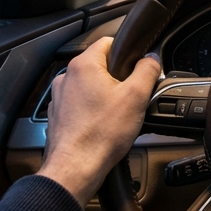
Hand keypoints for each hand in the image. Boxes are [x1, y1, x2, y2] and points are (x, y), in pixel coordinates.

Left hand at [37, 37, 160, 202]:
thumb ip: (147, 70)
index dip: (128, 53)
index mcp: (83, 65)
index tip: (138, 68)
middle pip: (100, 66)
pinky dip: (92, 111)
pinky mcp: (59, 115)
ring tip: (117, 116)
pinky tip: (103, 126)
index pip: (109, 42)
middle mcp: (67, 77)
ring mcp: (60, 97)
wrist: (76, 168)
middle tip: (132, 98)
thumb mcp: (136, 97)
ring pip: (90, 86)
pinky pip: (80, 105)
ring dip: (105, 96)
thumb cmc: (100, 135)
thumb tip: (151, 58)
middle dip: (118, 79)